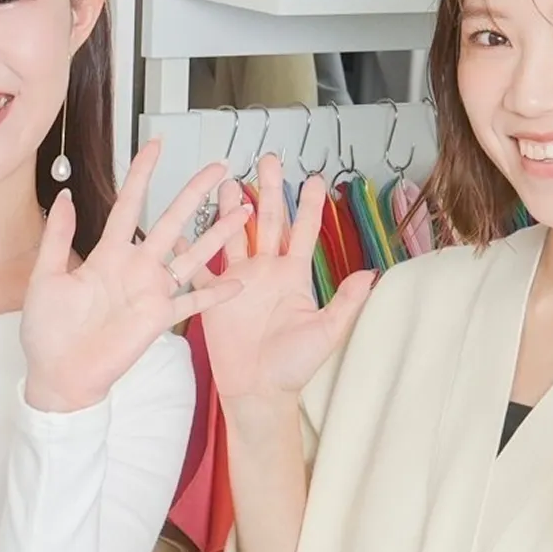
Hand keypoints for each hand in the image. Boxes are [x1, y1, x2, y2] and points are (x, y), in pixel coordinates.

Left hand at [18, 141, 243, 413]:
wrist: (59, 375)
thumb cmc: (47, 331)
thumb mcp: (45, 277)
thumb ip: (58, 237)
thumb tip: (64, 196)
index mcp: (107, 254)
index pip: (129, 204)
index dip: (142, 174)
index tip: (155, 146)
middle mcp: (135, 267)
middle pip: (172, 220)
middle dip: (195, 193)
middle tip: (218, 168)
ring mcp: (151, 291)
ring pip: (192, 254)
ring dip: (218, 233)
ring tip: (244, 211)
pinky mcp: (159, 318)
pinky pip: (193, 301)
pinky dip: (216, 293)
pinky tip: (239, 282)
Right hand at [196, 155, 373, 412]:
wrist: (258, 391)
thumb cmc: (294, 367)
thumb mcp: (327, 332)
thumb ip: (346, 302)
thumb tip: (370, 274)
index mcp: (293, 278)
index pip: (304, 233)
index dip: (310, 207)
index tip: (314, 180)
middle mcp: (266, 273)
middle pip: (267, 222)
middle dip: (268, 191)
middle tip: (269, 160)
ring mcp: (239, 282)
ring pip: (233, 235)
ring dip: (230, 209)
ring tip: (226, 181)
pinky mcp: (214, 296)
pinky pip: (199, 268)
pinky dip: (190, 248)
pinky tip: (181, 228)